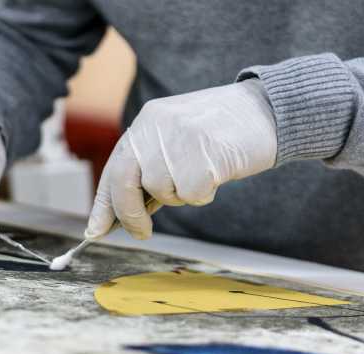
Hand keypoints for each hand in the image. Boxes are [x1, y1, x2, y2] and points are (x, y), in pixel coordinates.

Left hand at [86, 78, 276, 239]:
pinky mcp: (201, 153)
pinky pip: (191, 194)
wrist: (268, 110)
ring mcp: (177, 138)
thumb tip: (126, 213)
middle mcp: (155, 126)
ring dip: (182, 195)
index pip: (115, 167)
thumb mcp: (179, 141)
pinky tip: (218, 172)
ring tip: (204, 172)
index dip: (104, 204)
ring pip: (162, 191)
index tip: (96, 231)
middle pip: (124, 180)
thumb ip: (153, 168)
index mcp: (147, 121)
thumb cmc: (225, 132)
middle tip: (142, 234)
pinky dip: (204, 194)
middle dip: (129, 214)